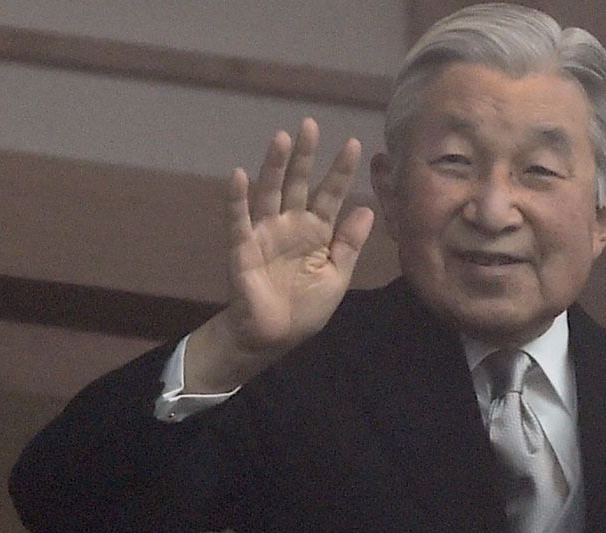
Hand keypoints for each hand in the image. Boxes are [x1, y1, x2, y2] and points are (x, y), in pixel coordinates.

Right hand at [187, 118, 374, 391]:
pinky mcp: (243, 248)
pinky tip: (238, 175)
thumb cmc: (306, 306)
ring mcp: (265, 233)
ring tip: (281, 138)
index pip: (330, 194)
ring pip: (270, 192)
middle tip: (310, 124)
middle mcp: (290, 225)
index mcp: (317, 231)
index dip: (341, 171)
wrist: (275, 336)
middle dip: (305, 155)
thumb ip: (349, 243)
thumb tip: (368, 209)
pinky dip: (237, 198)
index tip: (355, 144)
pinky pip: (239, 220)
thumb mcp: (337, 275)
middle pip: (298, 183)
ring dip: (274, 166)